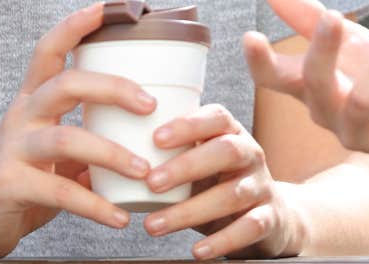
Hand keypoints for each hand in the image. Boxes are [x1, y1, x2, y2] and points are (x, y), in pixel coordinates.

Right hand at [0, 2, 158, 257]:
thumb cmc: (27, 174)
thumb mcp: (57, 146)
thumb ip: (92, 130)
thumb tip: (154, 123)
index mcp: (34, 98)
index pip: (50, 49)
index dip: (77, 25)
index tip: (110, 7)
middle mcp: (21, 115)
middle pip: (65, 84)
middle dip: (112, 88)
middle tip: (150, 105)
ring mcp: (12, 149)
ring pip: (64, 138)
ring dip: (111, 153)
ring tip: (144, 171)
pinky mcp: (9, 186)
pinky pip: (58, 192)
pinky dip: (94, 205)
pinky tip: (119, 217)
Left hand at [140, 104, 301, 258]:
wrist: (271, 216)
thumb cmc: (218, 185)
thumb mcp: (198, 166)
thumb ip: (163, 161)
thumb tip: (96, 170)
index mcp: (232, 133)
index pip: (216, 117)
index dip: (188, 125)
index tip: (155, 138)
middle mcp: (251, 154)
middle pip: (226, 150)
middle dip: (187, 165)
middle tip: (151, 183)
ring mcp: (261, 186)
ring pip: (232, 194)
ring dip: (190, 211)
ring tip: (153, 225)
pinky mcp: (269, 218)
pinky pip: (249, 227)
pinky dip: (222, 240)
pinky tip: (197, 251)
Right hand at [242, 0, 368, 169]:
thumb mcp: (347, 45)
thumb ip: (312, 21)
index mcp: (309, 89)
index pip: (273, 79)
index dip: (259, 62)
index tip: (250, 35)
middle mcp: (327, 113)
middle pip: (314, 84)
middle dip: (322, 50)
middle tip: (332, 14)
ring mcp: (359, 133)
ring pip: (362, 99)